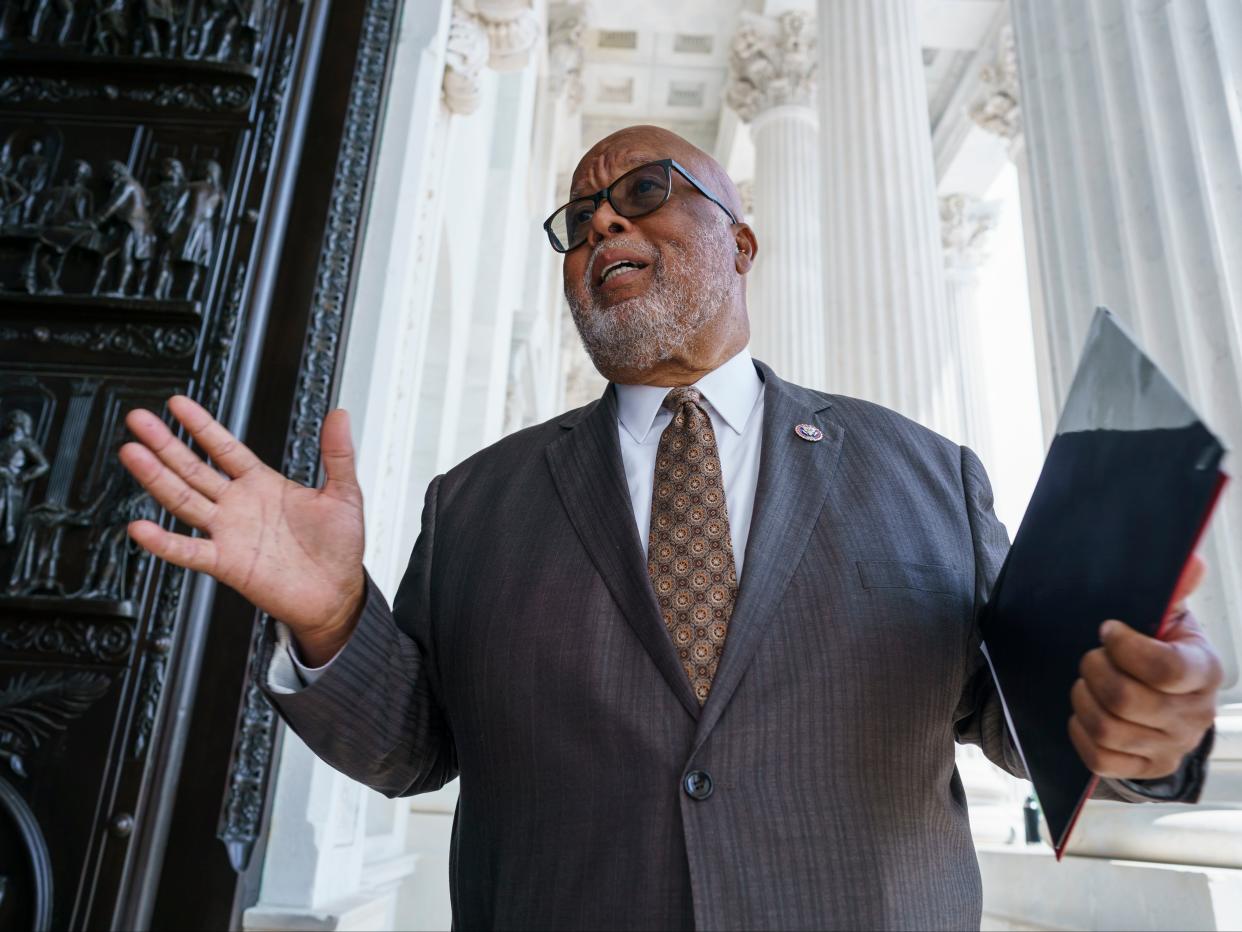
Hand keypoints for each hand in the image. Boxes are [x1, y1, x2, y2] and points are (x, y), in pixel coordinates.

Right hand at [119, 395, 365, 664]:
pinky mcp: (226, 563)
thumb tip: (340, 416)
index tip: (177, 404)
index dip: (202, 426)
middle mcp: (239, 506)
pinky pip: (188, 551)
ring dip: (156, 478)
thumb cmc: (340, 548)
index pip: (224, 448)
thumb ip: (338, 453)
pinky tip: (141, 529)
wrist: (338, 593)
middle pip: (193, 468)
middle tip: (139, 419)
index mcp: (263, 485)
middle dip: (165, 443)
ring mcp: (229, 533)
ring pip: (184, 500)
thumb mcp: (344, 493)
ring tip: (132, 453)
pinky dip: (164, 542)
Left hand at [1069, 555, 1221, 778]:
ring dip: (1083, 699)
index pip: (1166, 669)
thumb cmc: (1160, 646)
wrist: (1163, 694)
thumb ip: (1176, 588)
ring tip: (1085, 682)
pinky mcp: (1148, 768)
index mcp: (1204, 670)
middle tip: (1090, 656)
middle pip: (1126, 700)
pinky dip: (1080, 732)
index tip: (1108, 629)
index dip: (1125, 648)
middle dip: (1094, 670)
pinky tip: (1083, 712)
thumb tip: (1190, 561)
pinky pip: (1100, 759)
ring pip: (1108, 729)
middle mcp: (1195, 715)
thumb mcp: (1169, 614)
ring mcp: (1172, 746)